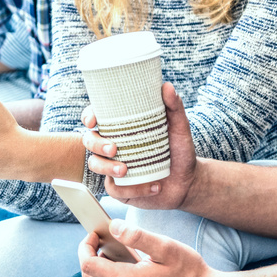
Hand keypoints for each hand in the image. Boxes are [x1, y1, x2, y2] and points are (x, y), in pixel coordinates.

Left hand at [78, 220, 216, 276]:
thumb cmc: (190, 271)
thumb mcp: (166, 247)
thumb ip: (138, 236)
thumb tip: (113, 226)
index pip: (88, 265)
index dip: (85, 246)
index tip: (94, 234)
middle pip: (88, 276)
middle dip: (89, 254)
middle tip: (101, 239)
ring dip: (97, 266)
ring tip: (111, 250)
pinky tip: (123, 265)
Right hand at [83, 83, 198, 208]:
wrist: (188, 181)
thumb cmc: (179, 152)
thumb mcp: (179, 129)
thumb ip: (174, 108)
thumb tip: (167, 87)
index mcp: (121, 129)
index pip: (96, 118)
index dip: (89, 117)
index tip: (93, 120)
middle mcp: (113, 147)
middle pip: (89, 141)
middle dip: (96, 144)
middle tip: (114, 148)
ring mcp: (113, 167)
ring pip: (95, 165)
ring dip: (107, 167)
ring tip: (126, 170)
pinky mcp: (120, 188)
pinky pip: (114, 189)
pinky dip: (134, 189)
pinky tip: (153, 186)